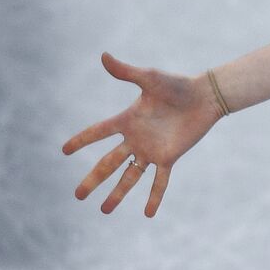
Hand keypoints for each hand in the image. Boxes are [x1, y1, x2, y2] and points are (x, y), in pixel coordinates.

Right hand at [62, 52, 222, 216]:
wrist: (205, 96)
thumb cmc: (177, 84)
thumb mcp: (149, 78)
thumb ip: (126, 71)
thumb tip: (103, 55)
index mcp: (127, 120)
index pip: (98, 132)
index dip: (81, 140)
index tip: (63, 150)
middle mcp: (136, 138)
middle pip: (108, 163)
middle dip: (93, 179)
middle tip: (77, 196)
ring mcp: (151, 150)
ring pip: (130, 176)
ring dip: (117, 194)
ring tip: (103, 210)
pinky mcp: (169, 157)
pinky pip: (159, 180)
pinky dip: (154, 196)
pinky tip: (148, 214)